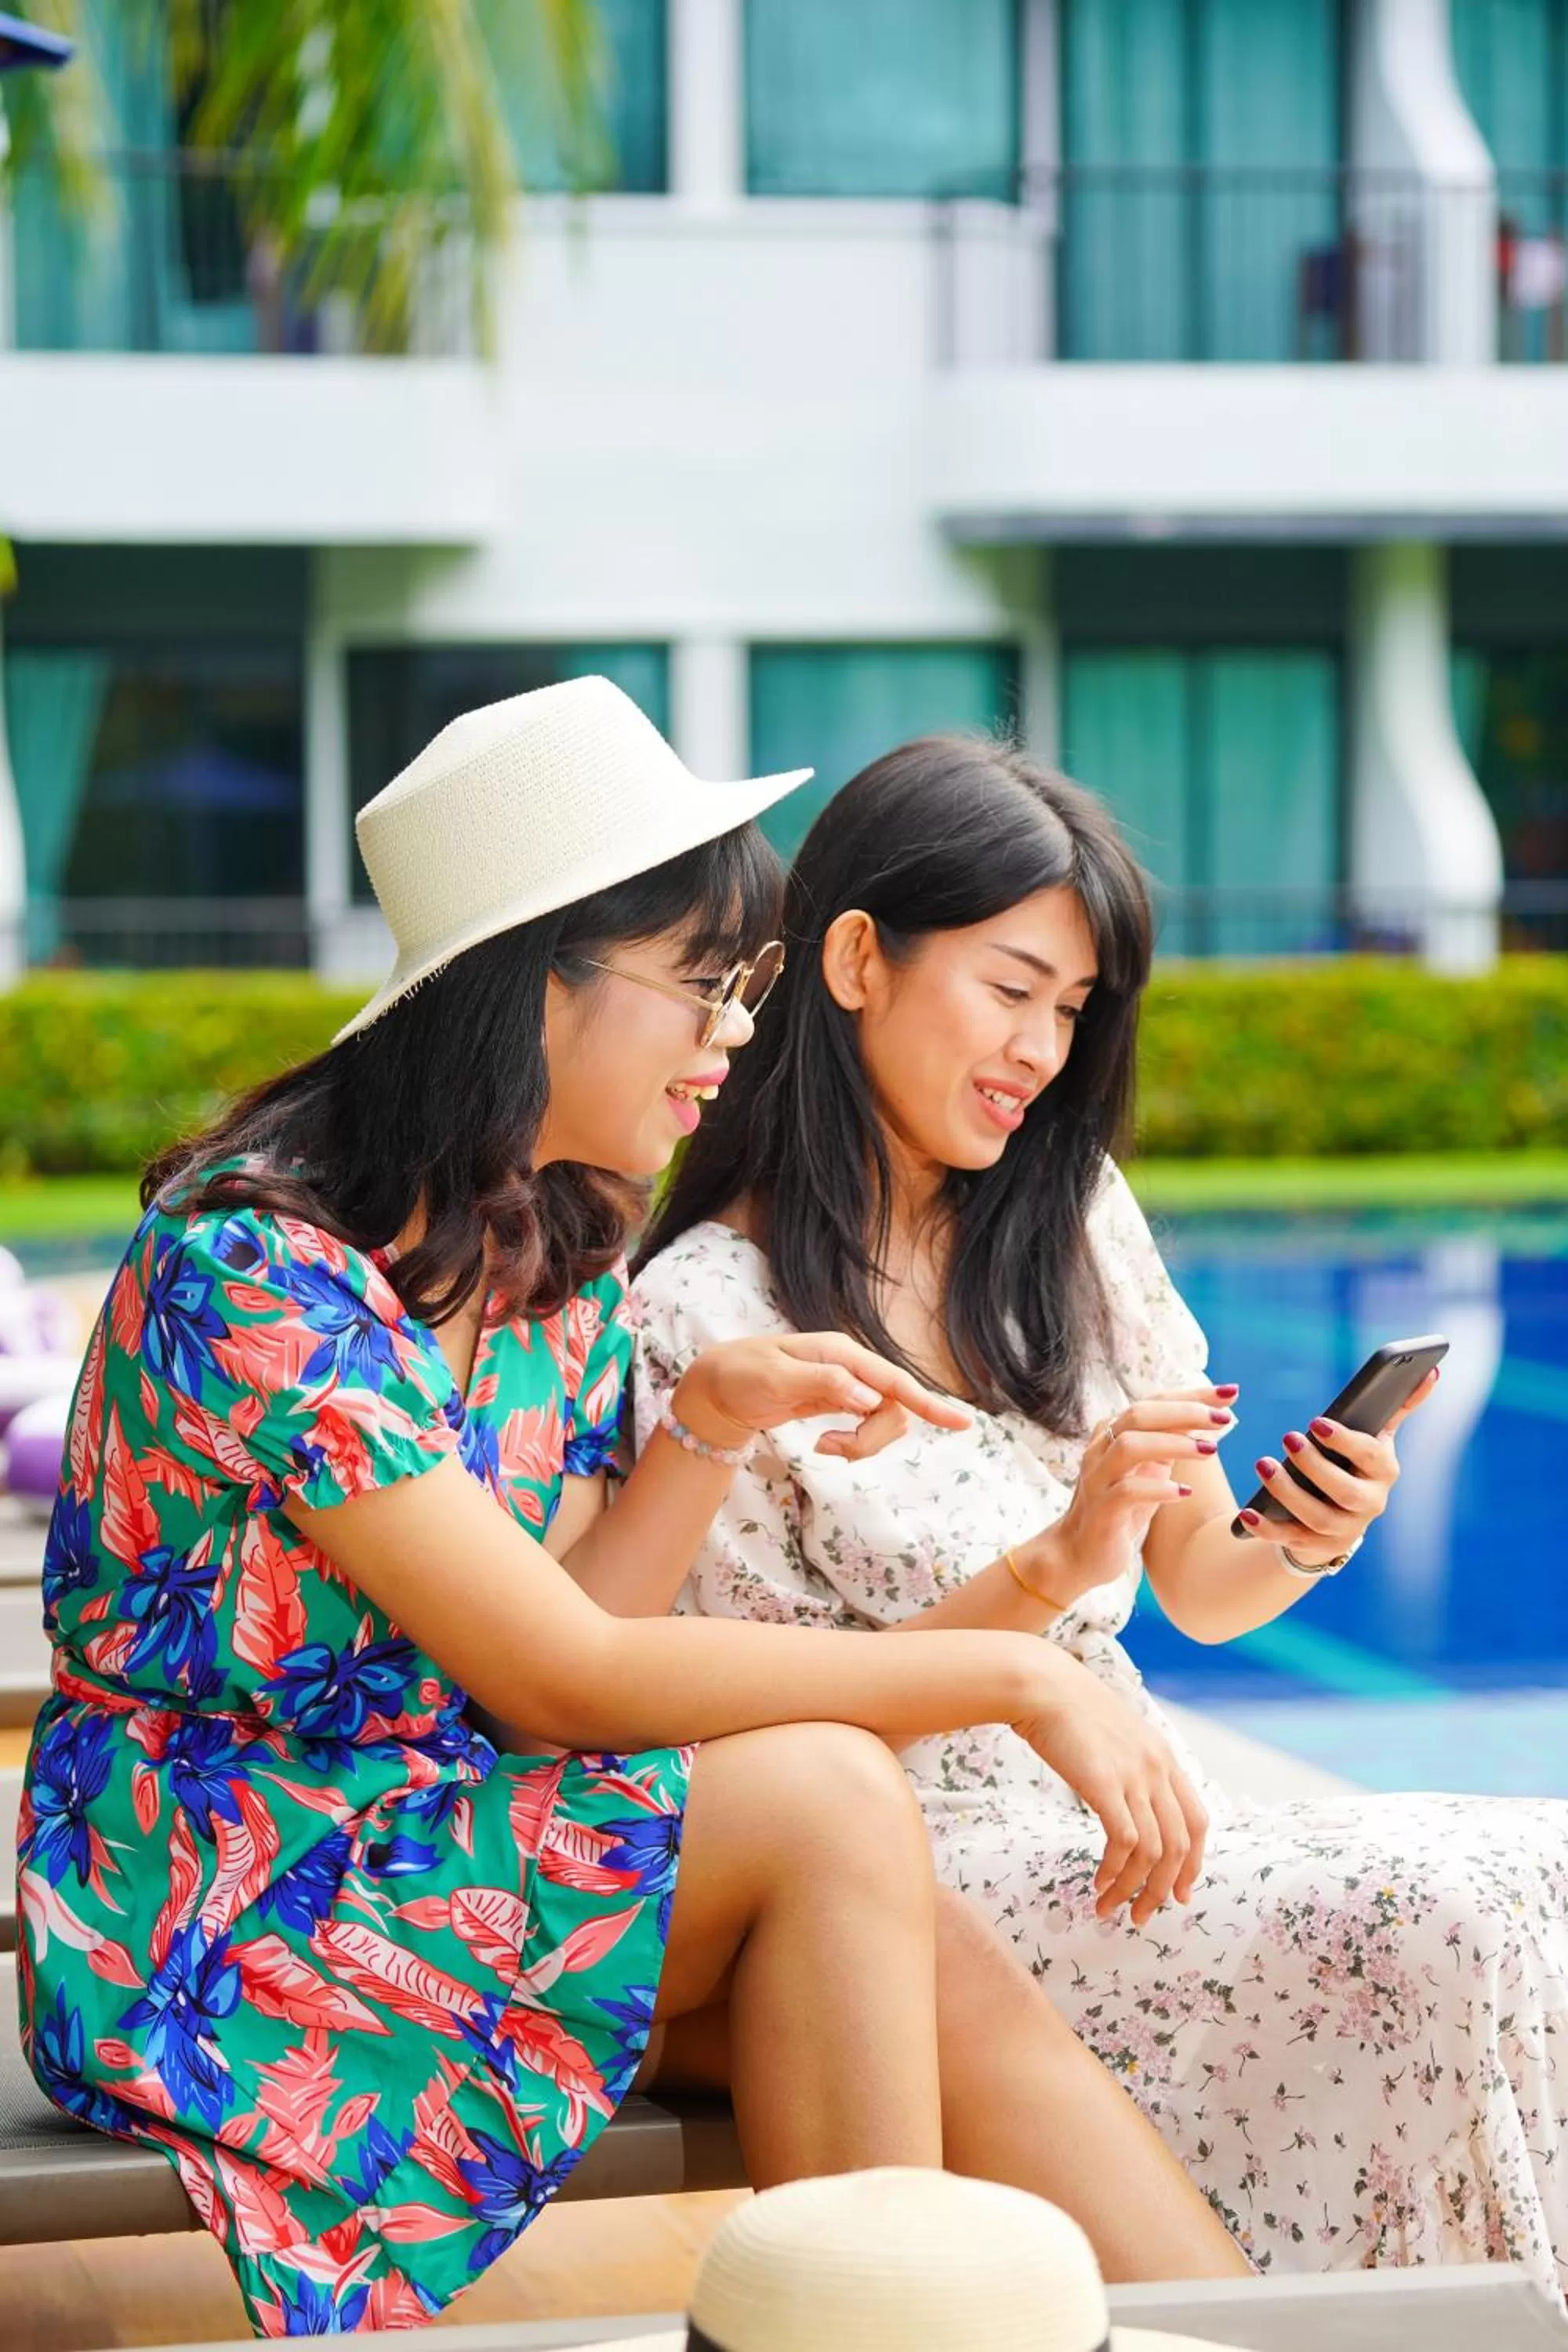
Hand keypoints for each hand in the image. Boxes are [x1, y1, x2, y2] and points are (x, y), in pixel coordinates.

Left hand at [672, 1334, 971, 1460]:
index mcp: (840, 1353)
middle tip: (829, 1450)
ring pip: (883, 1421)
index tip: (961, 1424)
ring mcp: (847, 1385)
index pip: (893, 1381)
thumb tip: (868, 1397)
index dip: (928, 1403)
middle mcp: (851, 1366)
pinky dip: (853, 1444)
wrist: (717, 1387)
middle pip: (893, 1408)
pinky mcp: (840, 1402)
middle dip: (872, 1439)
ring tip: (823, 1448)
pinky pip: (867, 1426)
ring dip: (861, 1445)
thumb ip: (824, 1383)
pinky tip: (826, 1446)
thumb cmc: (741, 1375)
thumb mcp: (777, 1379)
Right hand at [1012, 1655, 1207, 1925]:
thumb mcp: (1115, 1736)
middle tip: (1142, 1915)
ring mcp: (1134, 1776)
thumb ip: (1130, 1767)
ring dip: (1134, 1889)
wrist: (1042, 1686)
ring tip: (1110, 1907)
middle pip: (1180, 1845)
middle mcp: (1158, 1769)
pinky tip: (1098, 1882)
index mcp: (1164, 1758)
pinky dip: (1114, 1871)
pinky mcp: (1105, 1784)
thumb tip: (1125, 1805)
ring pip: (1153, 1852)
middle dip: (1163, 1889)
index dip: (1193, 1863)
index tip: (1178, 1893)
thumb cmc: (1068, 1710)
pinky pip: (1123, 1843)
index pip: (1198, 1821)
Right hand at [1024, 1384, 1239, 1605]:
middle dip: (1185, 1412)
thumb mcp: (1150, 1470)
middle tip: (1224, 1418)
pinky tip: (1184, 1493)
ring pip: (1129, 1446)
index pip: (1154, 1402)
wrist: (1079, 1553)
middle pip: (1139, 1414)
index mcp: (1114, 1434)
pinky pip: (1127, 1492)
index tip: (1230, 1393)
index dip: (1192, 1395)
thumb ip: (1171, 1444)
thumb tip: (1211, 1420)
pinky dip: (1158, 1488)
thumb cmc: (1121, 1508)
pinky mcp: (1101, 1511)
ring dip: (1173, 1443)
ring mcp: (1098, 1479)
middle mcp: (1101, 1449)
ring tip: (1210, 1451)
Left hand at [1239, 1366, 1439, 1564]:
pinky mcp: (1315, 1546)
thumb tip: (1429, 1371)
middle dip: (1315, 1467)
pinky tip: (1246, 1513)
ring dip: (1287, 1492)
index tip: (1316, 1422)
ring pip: (1317, 1517)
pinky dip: (1267, 1528)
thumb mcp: (1374, 1438)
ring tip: (1262, 1464)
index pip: (1369, 1456)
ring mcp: (1343, 1529)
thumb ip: (1397, 1407)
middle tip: (1286, 1438)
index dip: (1345, 1441)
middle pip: (1345, 1492)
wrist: (1341, 1515)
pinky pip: (1290, 1540)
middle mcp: (1369, 1504)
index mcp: (1383, 1472)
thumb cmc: (1354, 1464)